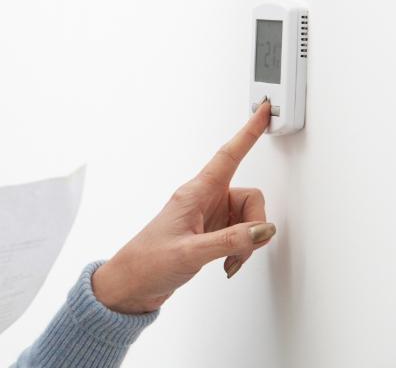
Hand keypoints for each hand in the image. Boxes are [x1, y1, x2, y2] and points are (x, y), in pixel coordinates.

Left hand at [91, 99, 276, 313]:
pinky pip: (240, 234)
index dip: (248, 132)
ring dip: (247, 242)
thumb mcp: (190, 252)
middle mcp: (203, 200)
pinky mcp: (209, 234)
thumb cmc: (147, 262)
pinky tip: (227, 263)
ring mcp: (208, 218)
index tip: (264, 110)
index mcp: (195, 193)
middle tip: (243, 248)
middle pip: (249, 197)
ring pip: (248, 219)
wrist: (131, 285)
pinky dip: (241, 250)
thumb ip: (230, 240)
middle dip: (255, 224)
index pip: (229, 155)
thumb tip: (262, 229)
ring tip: (229, 260)